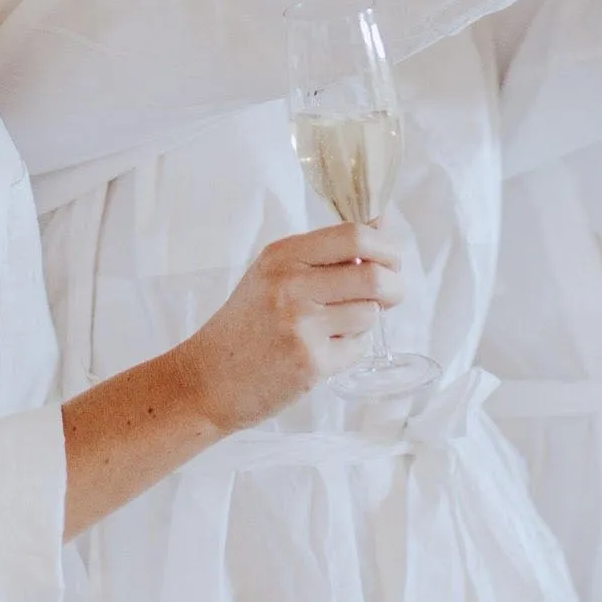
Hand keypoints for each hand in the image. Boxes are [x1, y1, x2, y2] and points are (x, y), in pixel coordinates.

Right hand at [175, 221, 400, 433]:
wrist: (206, 380)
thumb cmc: (245, 325)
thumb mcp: (272, 275)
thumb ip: (324, 253)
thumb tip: (382, 222)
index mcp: (283, 255)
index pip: (354, 235)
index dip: (386, 246)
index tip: (391, 260)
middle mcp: (291, 284)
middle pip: (373, 275)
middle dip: (394, 286)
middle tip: (392, 294)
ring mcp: (301, 324)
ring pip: (370, 313)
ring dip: (367, 321)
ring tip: (339, 328)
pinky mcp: (311, 362)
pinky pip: (358, 348)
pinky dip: (351, 349)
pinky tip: (325, 351)